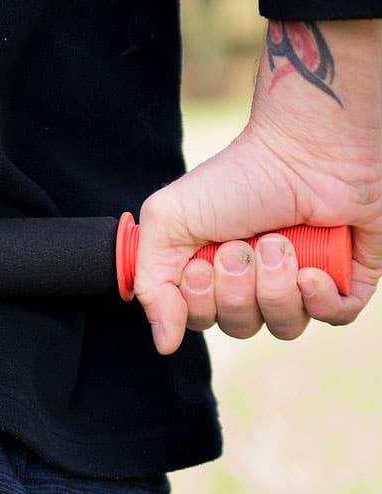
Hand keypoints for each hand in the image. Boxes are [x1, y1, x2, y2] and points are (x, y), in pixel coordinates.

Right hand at [135, 19, 381, 353]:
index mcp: (212, 273)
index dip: (199, 302)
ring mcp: (300, 284)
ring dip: (276, 287)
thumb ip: (150, 285)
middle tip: (241, 244)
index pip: (199, 319)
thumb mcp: (167, 222)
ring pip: (284, 326)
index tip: (202, 262)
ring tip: (279, 242)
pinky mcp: (343, 279)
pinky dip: (319, 298)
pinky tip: (310, 268)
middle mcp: (255, 284)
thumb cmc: (236, 178)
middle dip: (237, 288)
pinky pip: (332, 318)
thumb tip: (164, 343)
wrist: (306, 150)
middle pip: (239, 326)